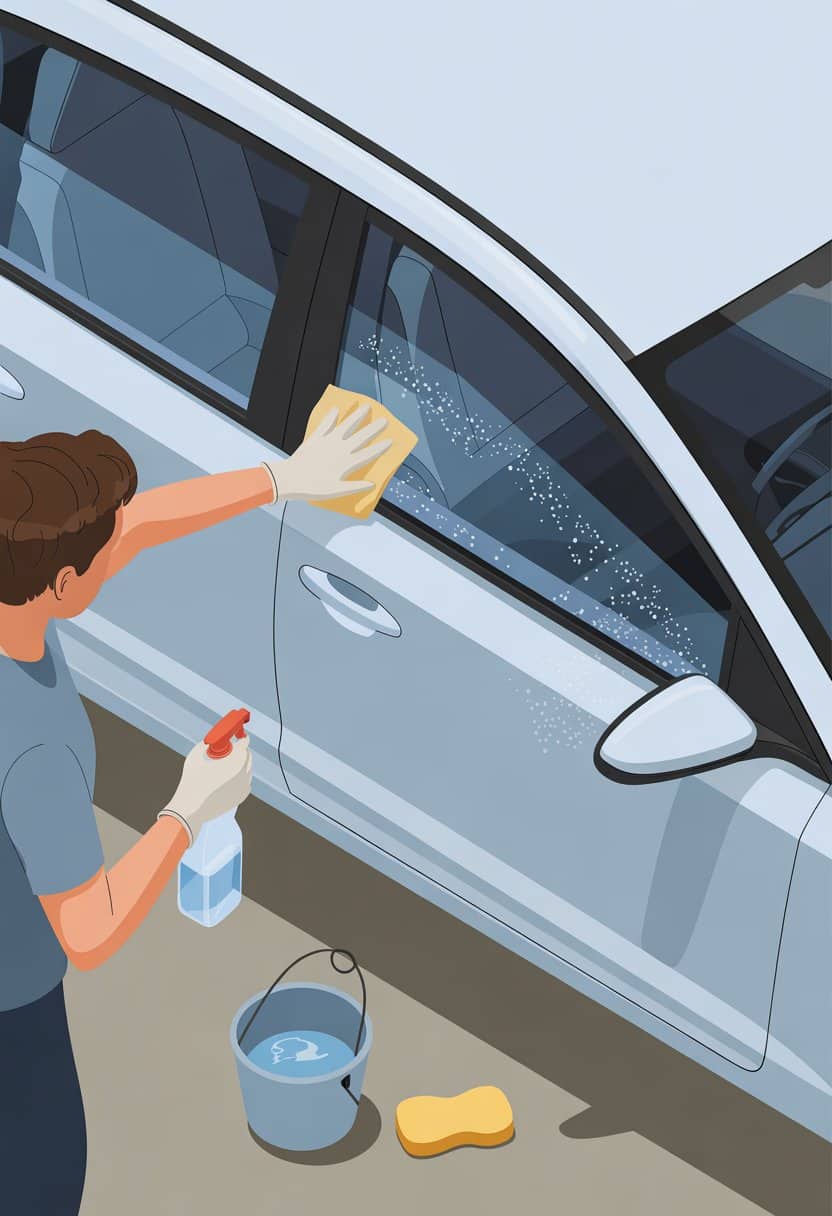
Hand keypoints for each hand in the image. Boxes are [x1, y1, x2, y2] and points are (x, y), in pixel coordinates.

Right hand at [158, 736, 251, 844]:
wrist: (191, 808)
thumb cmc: (191, 781)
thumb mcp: (195, 756)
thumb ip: (205, 745)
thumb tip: (211, 741)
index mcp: (234, 761)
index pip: (245, 744)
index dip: (241, 738)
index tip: (238, 736)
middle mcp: (243, 773)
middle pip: (248, 756)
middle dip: (241, 751)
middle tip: (231, 749)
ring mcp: (244, 786)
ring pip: (248, 769)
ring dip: (241, 764)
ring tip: (226, 764)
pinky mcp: (241, 797)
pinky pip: (246, 782)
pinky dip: (241, 777)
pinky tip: (230, 777)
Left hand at [262, 399, 390, 501]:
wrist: (289, 479)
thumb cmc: (312, 488)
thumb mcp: (336, 491)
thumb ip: (354, 486)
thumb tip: (371, 485)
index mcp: (345, 463)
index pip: (367, 454)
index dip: (379, 447)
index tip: (390, 441)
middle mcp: (339, 449)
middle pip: (360, 437)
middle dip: (373, 428)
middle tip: (384, 420)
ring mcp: (327, 441)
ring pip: (346, 426)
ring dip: (356, 416)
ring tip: (366, 406)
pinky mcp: (315, 438)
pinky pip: (325, 425)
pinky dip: (331, 417)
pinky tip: (337, 409)